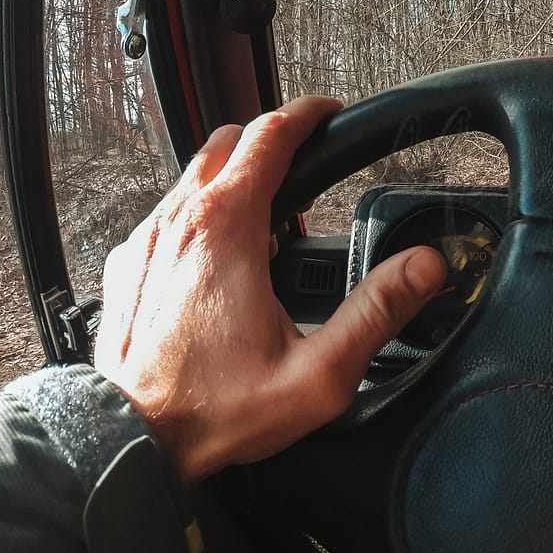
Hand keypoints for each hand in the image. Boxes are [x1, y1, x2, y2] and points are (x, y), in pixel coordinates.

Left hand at [95, 95, 445, 482]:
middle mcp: (181, 221)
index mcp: (229, 230)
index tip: (328, 111)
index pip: (271, 135)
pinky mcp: (128, 262)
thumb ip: (378, 311)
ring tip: (271, 218)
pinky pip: (170, 211)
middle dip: (272, 143)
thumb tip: (424, 266)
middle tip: (307, 168)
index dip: (308, 114)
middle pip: (230, 141)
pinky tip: (224, 257)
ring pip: (195, 173)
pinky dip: (201, 212)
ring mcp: (147, 238)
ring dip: (235, 178)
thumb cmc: (213, 411)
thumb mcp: (320, 373)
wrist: (129, 441)